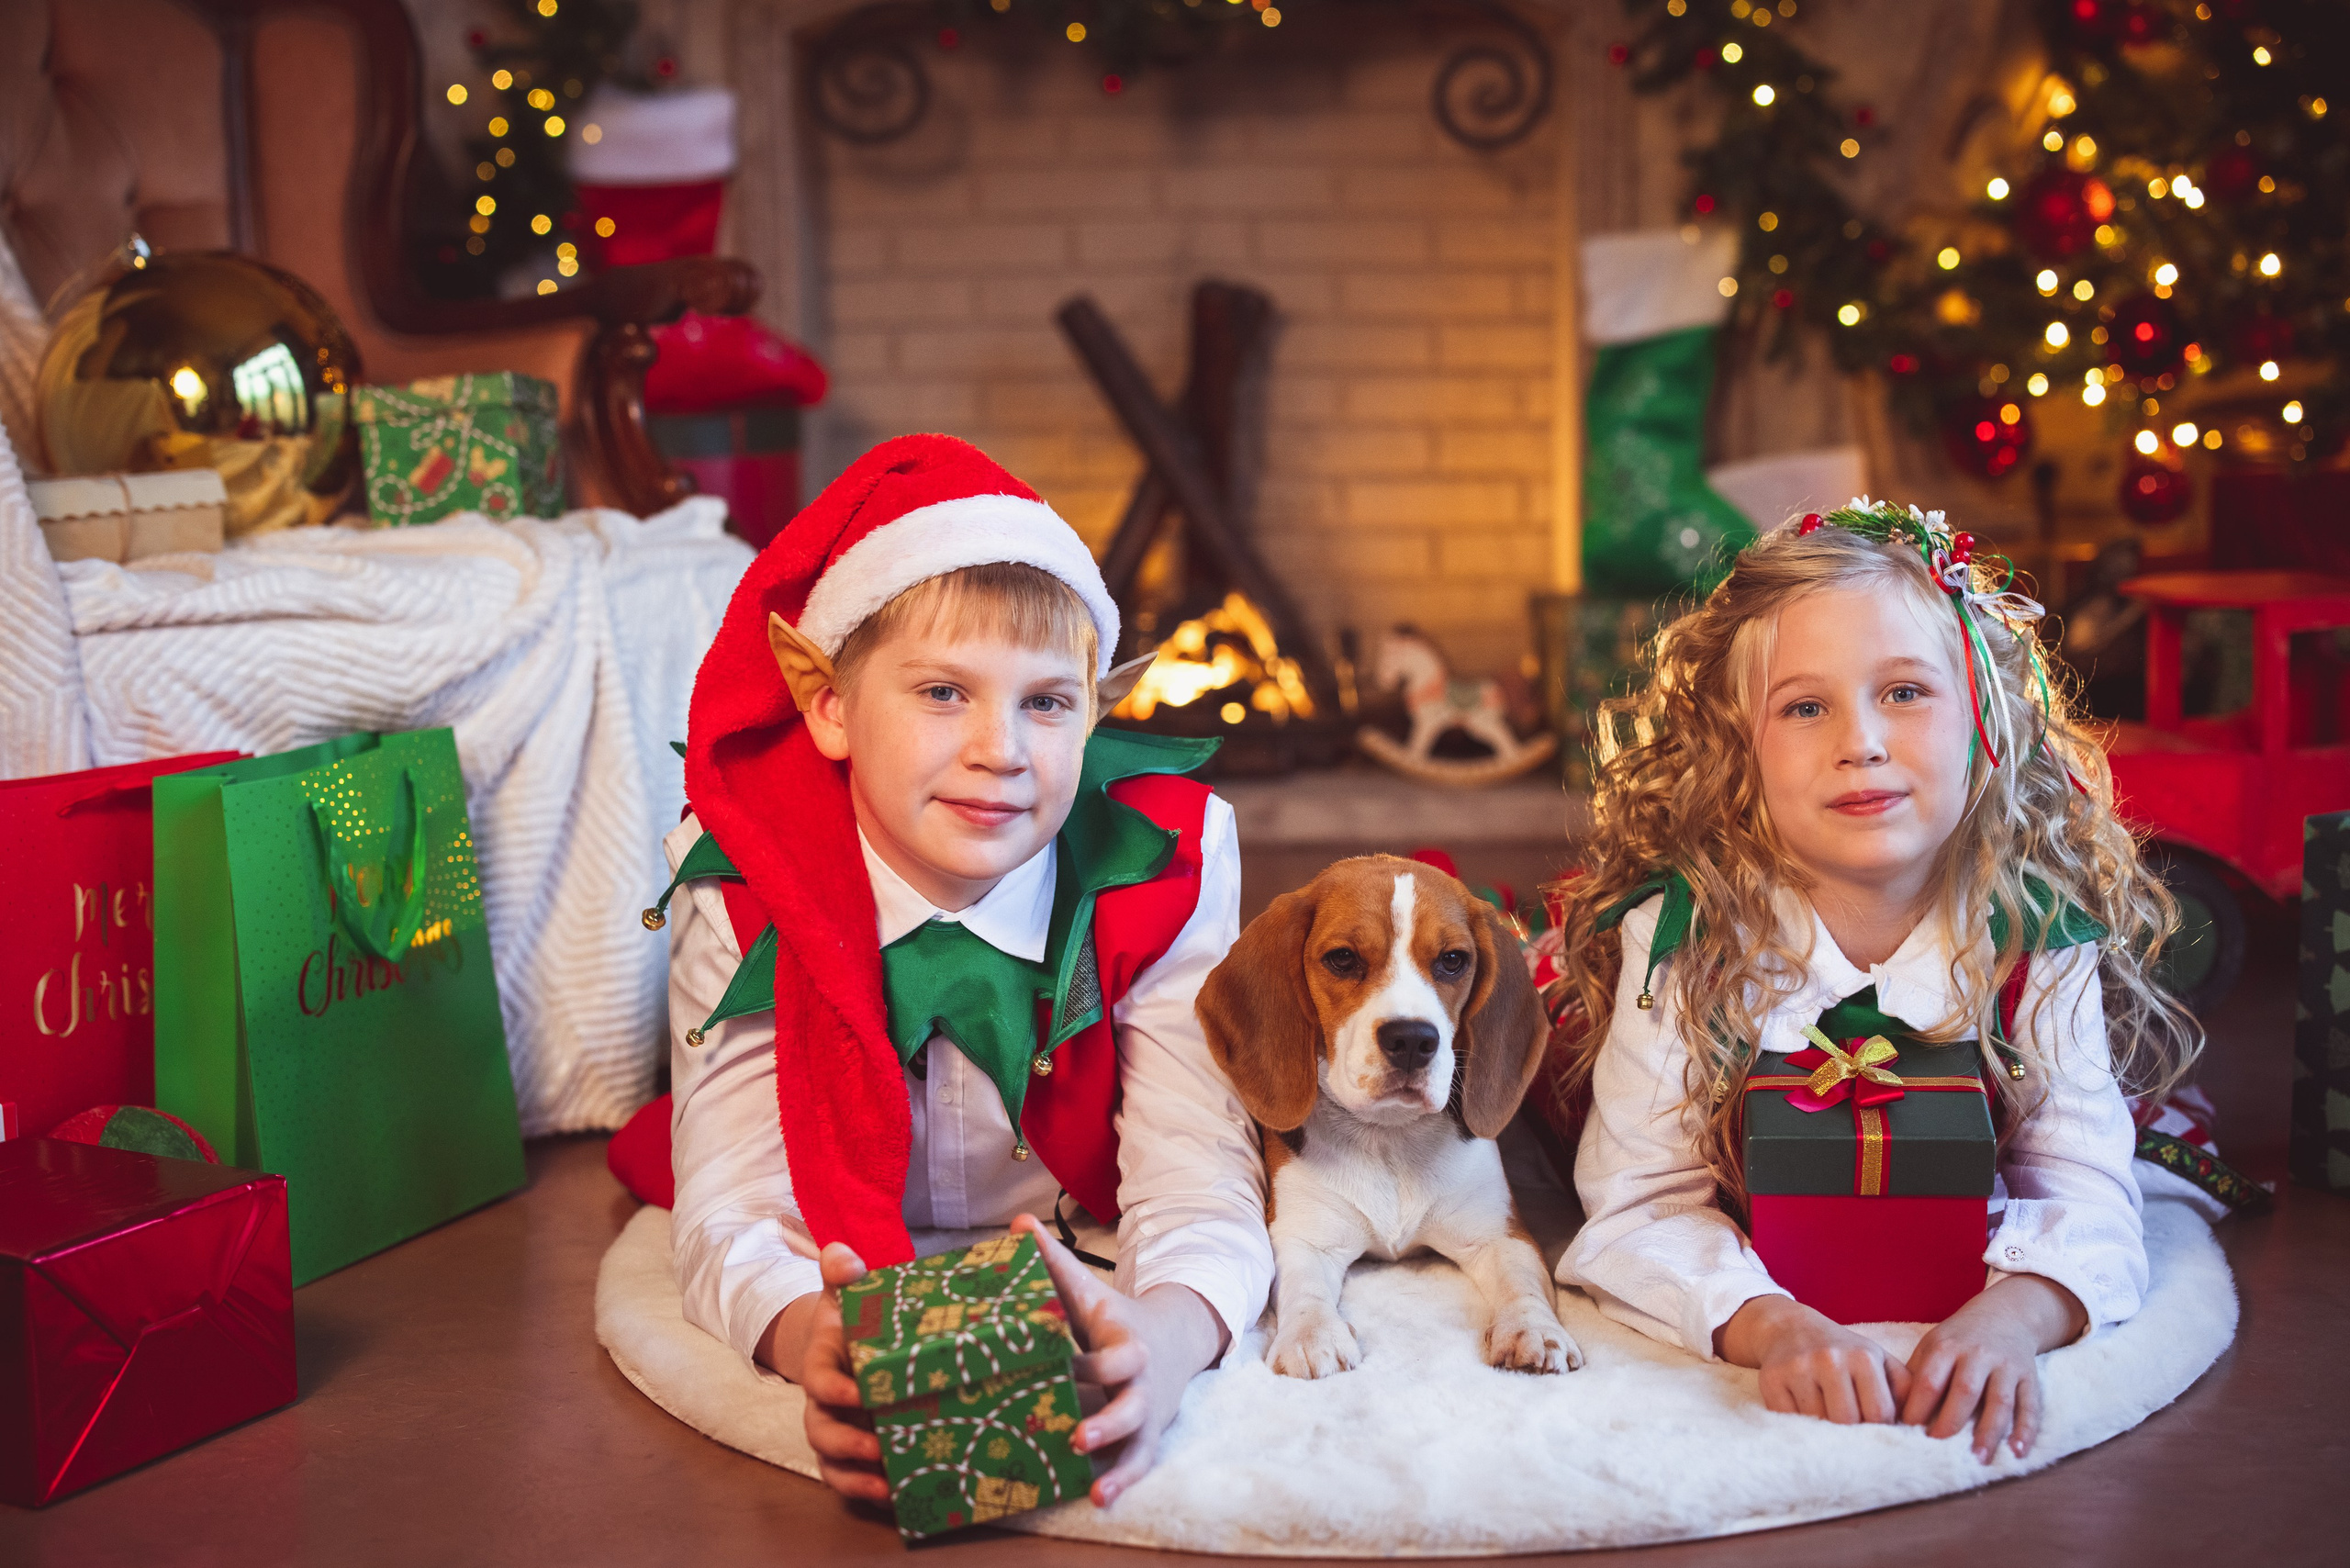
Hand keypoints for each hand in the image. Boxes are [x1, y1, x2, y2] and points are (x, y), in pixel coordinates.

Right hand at [758, 1242, 887, 1501]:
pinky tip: (895, 1497)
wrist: (852, 1344)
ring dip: (857, 1476)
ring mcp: (837, 1430)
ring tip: (889, 1484)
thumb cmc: (853, 1318)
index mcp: (822, 1363)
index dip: (834, 1391)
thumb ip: (841, 1273)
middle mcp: (825, 1403)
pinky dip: (865, 1490)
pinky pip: (848, 1479)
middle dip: (846, 1444)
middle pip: (820, 1430)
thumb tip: (839, 1254)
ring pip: (832, 1461)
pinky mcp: (854, 1452)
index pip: (818, 1380)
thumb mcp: (845, 1293)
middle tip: (879, 1449)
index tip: (861, 1395)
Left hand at [1015, 1214, 1228, 1507]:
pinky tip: (1100, 1498)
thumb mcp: (1089, 1290)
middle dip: (1108, 1418)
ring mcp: (1146, 1411)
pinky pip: (1138, 1462)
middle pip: (1132, 1400)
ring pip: (1138, 1439)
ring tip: (1096, 1482)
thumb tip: (1018, 1222)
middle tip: (1077, 1432)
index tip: (1065, 1366)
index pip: (1115, 1355)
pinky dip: (1123, 1481)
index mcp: (1127, 1342)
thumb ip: (1054, 1261)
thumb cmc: (1114, 1317)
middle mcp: (1141, 1380)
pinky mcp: (1146, 1436)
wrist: (1174, 1338)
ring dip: (1118, 1460)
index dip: (1092, 1364)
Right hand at [1717, 1294, 1912, 1424]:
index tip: (1873, 1429)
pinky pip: (1789, 1419)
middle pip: (1847, 1422)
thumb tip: (1920, 1425)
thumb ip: (1904, 1387)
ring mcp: (1797, 1368)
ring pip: (1817, 1423)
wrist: (1790, 1328)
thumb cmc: (1842, 1351)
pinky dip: (1798, 1424)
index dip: (1878, 1430)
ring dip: (1824, 1429)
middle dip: (1851, 1432)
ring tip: (1827, 1420)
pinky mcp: (1771, 1379)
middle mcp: (1829, 1359)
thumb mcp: (1878, 1359)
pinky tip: (1803, 1412)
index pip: (1879, 1414)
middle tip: (1848, 1429)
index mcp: (1862, 1356)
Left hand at [1901, 1273, 2085, 1462]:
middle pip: (1965, 1391)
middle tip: (1938, 1448)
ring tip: (1979, 1459)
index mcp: (1947, 1347)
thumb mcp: (1932, 1345)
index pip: (1930, 1380)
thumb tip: (1893, 1410)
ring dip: (1989, 1432)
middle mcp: (1978, 1354)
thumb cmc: (1959, 1338)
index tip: (1907, 1431)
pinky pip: (2030, 1405)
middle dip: (1951, 1422)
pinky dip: (2025, 1430)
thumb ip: (1916, 1374)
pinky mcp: (2029, 1377)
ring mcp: (2006, 1366)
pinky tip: (2018, 1452)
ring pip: (1999, 1401)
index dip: (1918, 1407)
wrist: (2005, 1314)